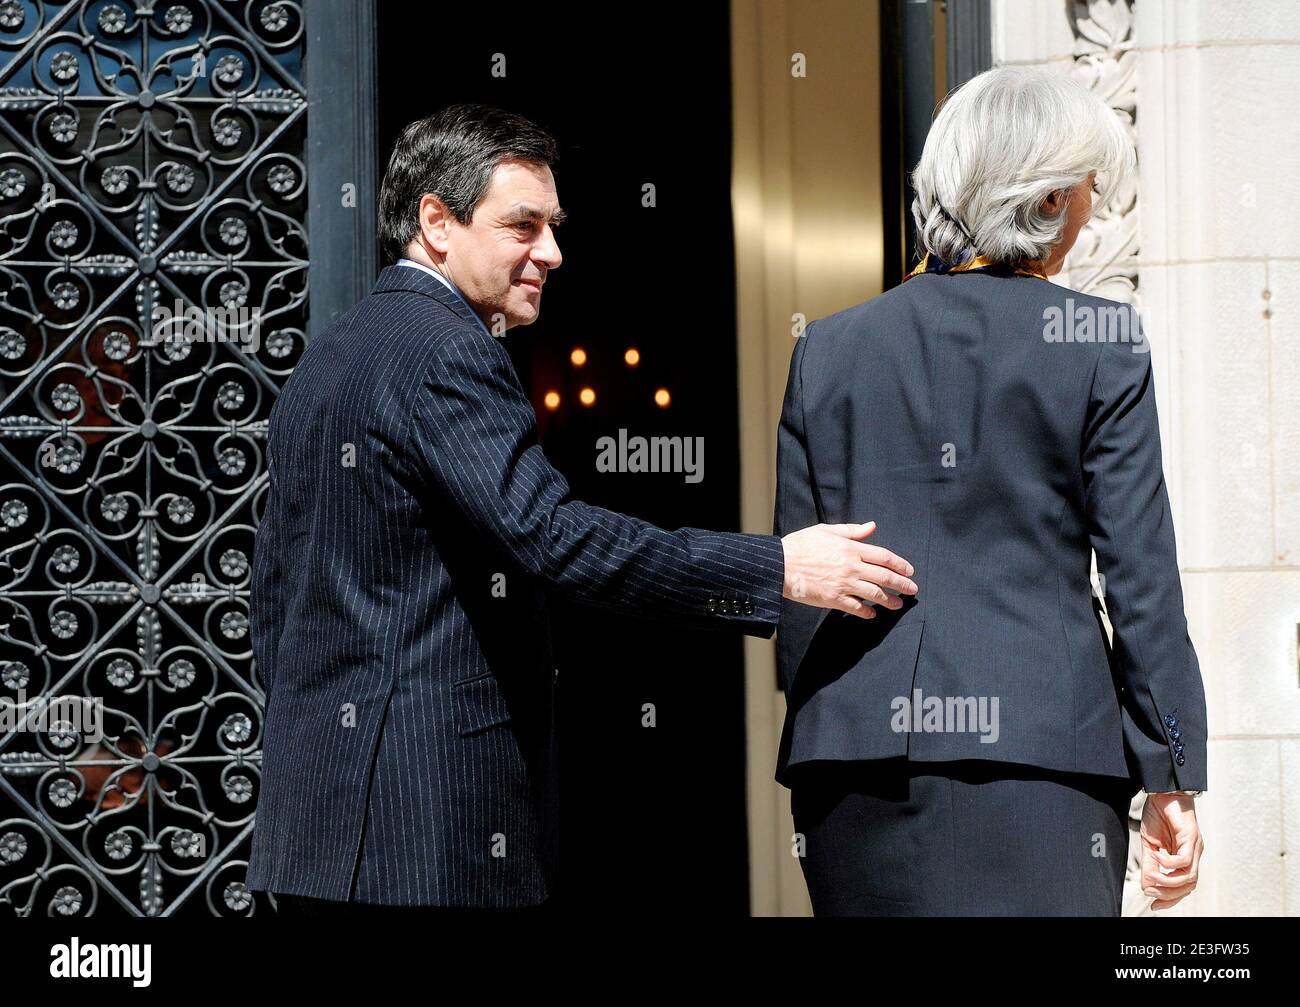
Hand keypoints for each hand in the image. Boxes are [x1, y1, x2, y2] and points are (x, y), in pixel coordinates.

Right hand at [780, 521, 916, 618]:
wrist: (780, 565)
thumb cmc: (800, 545)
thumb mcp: (827, 531)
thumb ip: (852, 531)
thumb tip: (872, 526)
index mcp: (851, 549)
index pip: (883, 557)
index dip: (900, 564)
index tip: (909, 570)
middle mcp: (851, 567)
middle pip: (884, 577)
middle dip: (902, 584)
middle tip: (912, 589)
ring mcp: (843, 584)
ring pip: (874, 594)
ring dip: (889, 600)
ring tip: (898, 604)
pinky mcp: (833, 599)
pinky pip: (856, 608)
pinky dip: (866, 612)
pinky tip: (872, 614)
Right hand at [1139, 793, 1203, 909]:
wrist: (1162, 790)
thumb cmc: (1159, 814)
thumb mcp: (1150, 844)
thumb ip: (1150, 864)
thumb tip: (1146, 886)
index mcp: (1185, 856)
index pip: (1184, 886)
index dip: (1170, 898)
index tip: (1154, 905)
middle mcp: (1194, 854)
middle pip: (1188, 886)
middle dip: (1168, 894)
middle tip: (1150, 891)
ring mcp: (1195, 846)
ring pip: (1189, 877)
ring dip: (1168, 881)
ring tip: (1151, 875)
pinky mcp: (1191, 837)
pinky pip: (1184, 859)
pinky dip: (1168, 864)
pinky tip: (1157, 858)